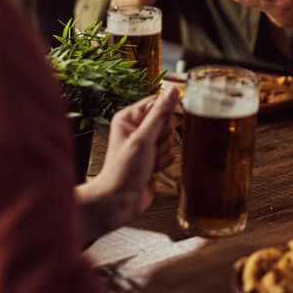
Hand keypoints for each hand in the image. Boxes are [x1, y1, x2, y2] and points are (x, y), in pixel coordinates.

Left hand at [87, 88, 177, 230]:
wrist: (120, 201)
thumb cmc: (123, 170)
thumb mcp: (143, 138)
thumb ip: (160, 114)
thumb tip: (172, 91)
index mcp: (129, 117)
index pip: (158, 104)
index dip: (163, 117)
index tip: (157, 130)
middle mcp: (137, 128)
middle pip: (168, 122)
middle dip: (162, 138)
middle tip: (149, 149)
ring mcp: (146, 144)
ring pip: (171, 139)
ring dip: (163, 153)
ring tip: (148, 162)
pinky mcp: (154, 157)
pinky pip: (171, 152)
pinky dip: (164, 162)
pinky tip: (151, 169)